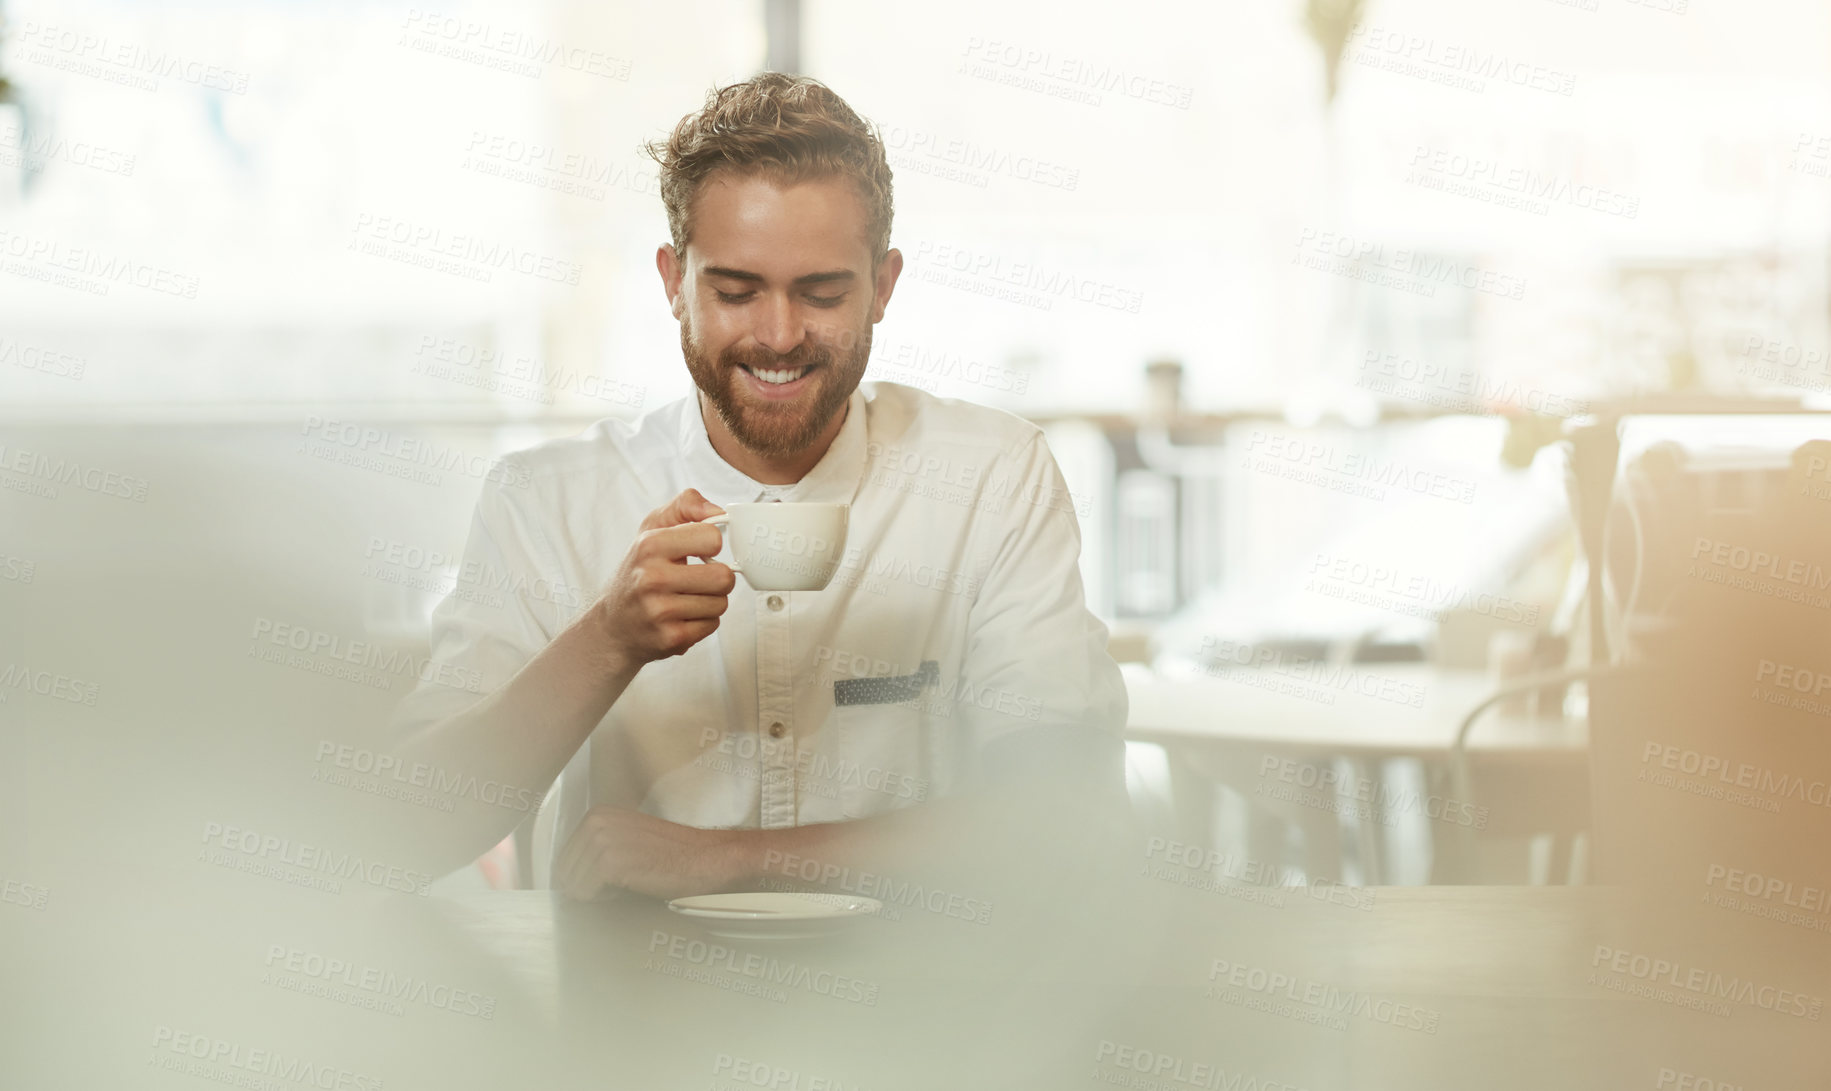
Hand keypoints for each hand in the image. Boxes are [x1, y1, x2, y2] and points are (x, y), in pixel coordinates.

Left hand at [555, 805, 748, 900]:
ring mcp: (603, 839)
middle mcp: (596, 821)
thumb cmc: (671, 855)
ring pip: (573, 884)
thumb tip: (566, 880)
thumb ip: (597, 849)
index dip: (583, 877)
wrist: (706, 858)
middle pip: (564, 871)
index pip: (564, 858)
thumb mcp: (628, 840)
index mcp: (598, 814)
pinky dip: (603, 899)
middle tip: (622, 882)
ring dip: (597, 893)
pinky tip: (629, 887)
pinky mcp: (610, 861)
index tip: (609, 879)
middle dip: (587, 886)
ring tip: (628, 883)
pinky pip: (585, 892)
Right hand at [595, 489, 735, 668]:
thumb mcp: (653, 529)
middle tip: (699, 579)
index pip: (712, 538)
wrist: (613, 625)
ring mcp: (660, 611)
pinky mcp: (671, 638)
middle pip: (723, 577)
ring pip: (721, 603)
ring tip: (688, 598)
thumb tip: (717, 511)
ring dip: (711, 601)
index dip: (711, 546)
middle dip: (718, 578)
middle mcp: (652, 578)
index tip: (700, 552)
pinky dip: (703, 621)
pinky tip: (683, 617)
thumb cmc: (639, 572)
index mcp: (650, 545)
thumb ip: (685, 506)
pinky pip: (712, 625)